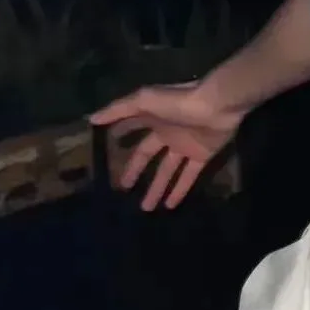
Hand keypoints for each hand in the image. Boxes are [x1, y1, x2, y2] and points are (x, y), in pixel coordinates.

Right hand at [89, 78, 243, 209]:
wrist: (218, 105)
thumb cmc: (180, 101)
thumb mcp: (145, 100)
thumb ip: (119, 109)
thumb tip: (91, 119)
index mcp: (152, 117)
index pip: (131, 129)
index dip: (120, 138)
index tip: (107, 152)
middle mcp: (167, 132)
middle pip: (147, 155)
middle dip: (135, 171)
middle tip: (122, 190)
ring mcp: (185, 145)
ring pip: (166, 170)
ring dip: (156, 188)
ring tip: (145, 209)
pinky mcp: (202, 155)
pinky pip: (188, 176)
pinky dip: (179, 190)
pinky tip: (169, 206)